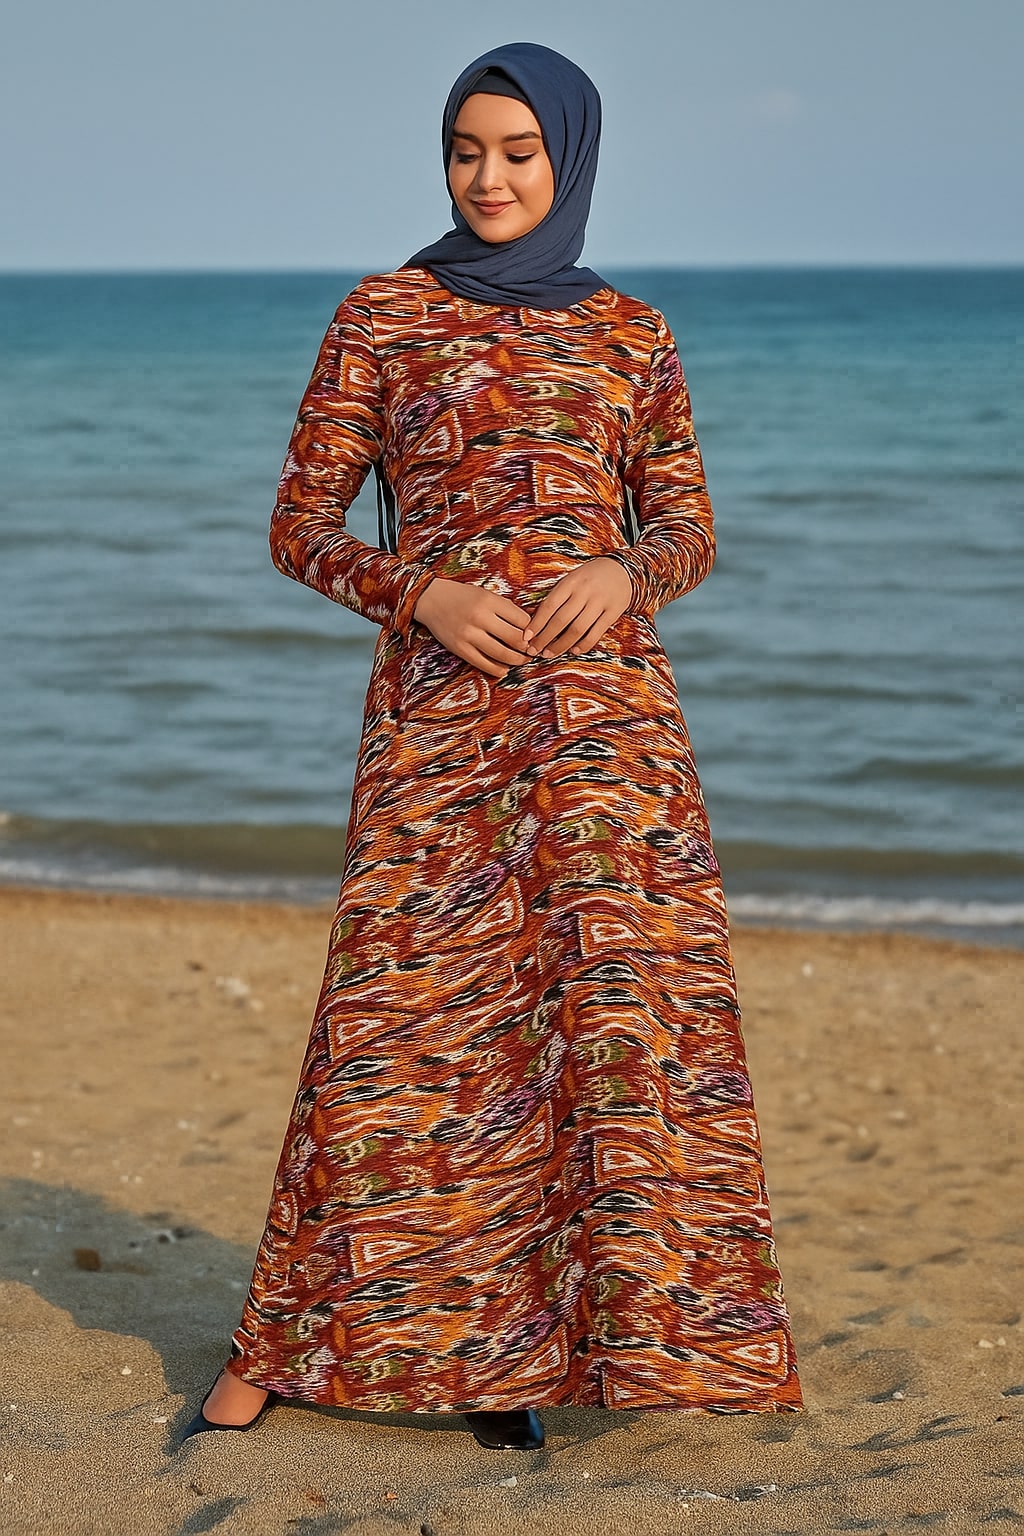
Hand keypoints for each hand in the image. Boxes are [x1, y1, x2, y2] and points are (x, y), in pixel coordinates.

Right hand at [413, 577, 532, 679]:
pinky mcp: (460, 648)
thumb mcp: (486, 594)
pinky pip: (484, 664)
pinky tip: (504, 668)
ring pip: (502, 654)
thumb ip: (505, 609)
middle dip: (528, 648)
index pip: (522, 620)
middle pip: (515, 639)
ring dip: (517, 661)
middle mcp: (479, 617)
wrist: (431, 599)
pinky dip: (498, 669)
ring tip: (522, 660)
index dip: (533, 630)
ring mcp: (468, 635)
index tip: (536, 635)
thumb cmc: (462, 596)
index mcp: (489, 601)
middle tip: (533, 651)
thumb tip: (529, 627)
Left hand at [523, 557, 633, 657]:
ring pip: (577, 629)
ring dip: (561, 645)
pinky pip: (596, 633)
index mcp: (571, 581)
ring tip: (549, 653)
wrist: (621, 569)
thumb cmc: (590, 577)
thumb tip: (537, 621)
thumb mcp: (572, 579)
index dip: (537, 623)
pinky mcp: (613, 612)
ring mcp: (600, 602)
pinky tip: (573, 650)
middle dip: (545, 638)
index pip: (549, 605)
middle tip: (534, 650)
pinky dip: (583, 645)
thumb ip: (558, 596)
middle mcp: (585, 591)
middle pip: (561, 620)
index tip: (527, 637)